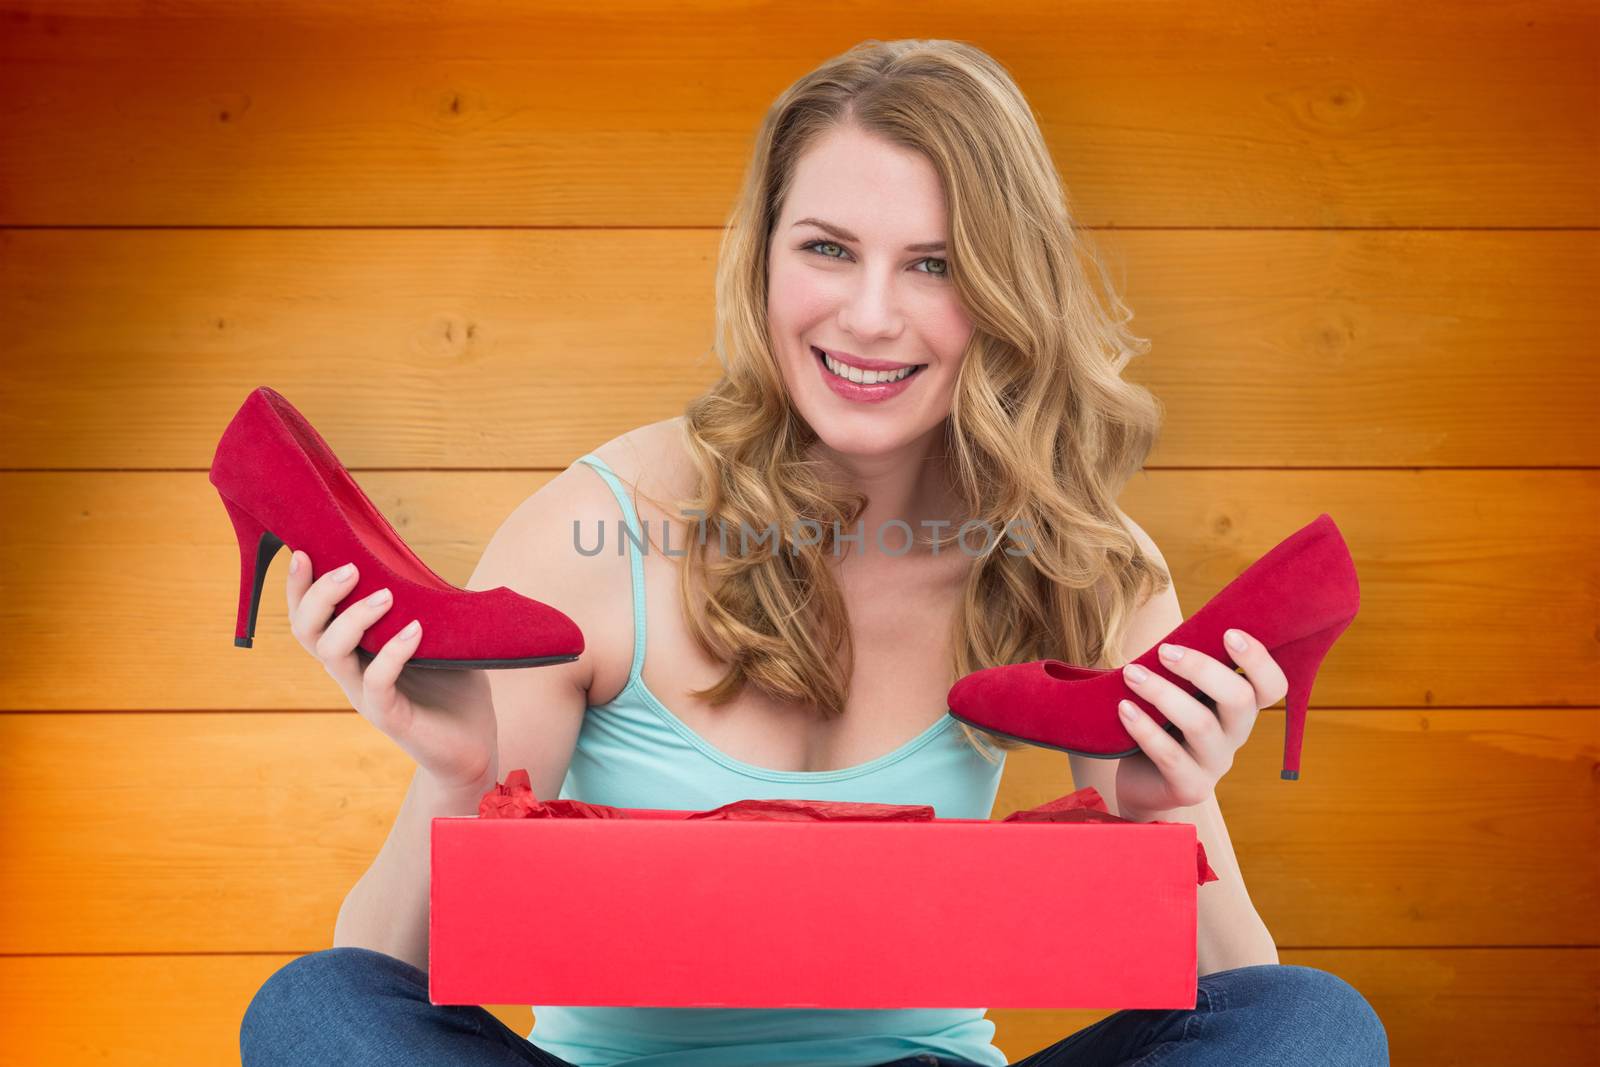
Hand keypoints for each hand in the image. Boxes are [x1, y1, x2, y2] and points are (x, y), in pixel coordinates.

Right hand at [285, 549, 498, 793]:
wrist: (472, 749)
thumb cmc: (454, 690)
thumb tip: (430, 565)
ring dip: (353, 619)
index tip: (306, 552)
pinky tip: (416, 630)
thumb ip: (428, 605)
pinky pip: (376, 682)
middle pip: (307, 631)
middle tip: (350, 569)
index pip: (310, 617)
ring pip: (332, 654)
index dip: (299, 588)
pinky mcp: (389, 717)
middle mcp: (351, 672)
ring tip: (386, 596)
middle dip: (319, 596)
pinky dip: (393, 652)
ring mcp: (366, 695)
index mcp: (355, 651)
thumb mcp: (440, 639)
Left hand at [1112, 628, 1287, 820]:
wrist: (1143, 783)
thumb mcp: (1181, 694)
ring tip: (1131, 674)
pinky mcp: (1190, 787)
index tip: (1229, 633)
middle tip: (1164, 651)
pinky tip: (1124, 708)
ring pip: (1200, 724)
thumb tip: (1172, 635)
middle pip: (1239, 700)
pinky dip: (1145, 728)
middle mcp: (1236, 735)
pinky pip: (1170, 755)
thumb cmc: (1163, 725)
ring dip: (1163, 693)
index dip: (1259, 660)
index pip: (1273, 687)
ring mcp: (1216, 764)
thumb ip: (1187, 671)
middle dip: (1201, 669)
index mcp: (1241, 709)